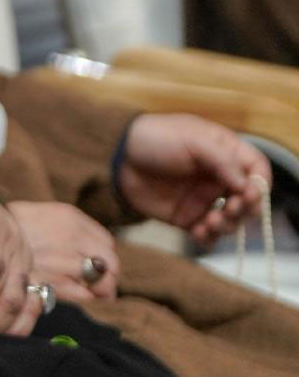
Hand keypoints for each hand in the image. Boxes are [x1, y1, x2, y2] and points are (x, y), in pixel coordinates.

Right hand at [9, 200, 119, 302]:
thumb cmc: (20, 227)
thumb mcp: (50, 213)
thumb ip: (80, 228)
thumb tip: (102, 256)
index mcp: (70, 219)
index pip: (108, 244)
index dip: (105, 256)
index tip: (98, 263)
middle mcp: (70, 240)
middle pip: (111, 265)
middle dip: (109, 275)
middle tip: (100, 282)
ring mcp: (62, 263)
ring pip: (102, 283)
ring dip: (99, 288)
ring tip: (88, 289)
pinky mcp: (53, 284)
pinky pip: (85, 297)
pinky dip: (85, 297)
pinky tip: (75, 293)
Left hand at [118, 114, 271, 242]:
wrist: (115, 156)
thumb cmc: (154, 138)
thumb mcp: (192, 140)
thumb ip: (222, 161)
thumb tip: (249, 186)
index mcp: (223, 153)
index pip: (257, 169)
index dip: (259, 183)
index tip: (249, 193)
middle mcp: (217, 178)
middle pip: (248, 201)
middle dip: (244, 209)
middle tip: (229, 209)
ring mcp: (202, 198)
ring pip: (231, 220)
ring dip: (228, 226)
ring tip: (210, 222)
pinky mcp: (186, 217)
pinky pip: (206, 234)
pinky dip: (208, 238)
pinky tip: (198, 233)